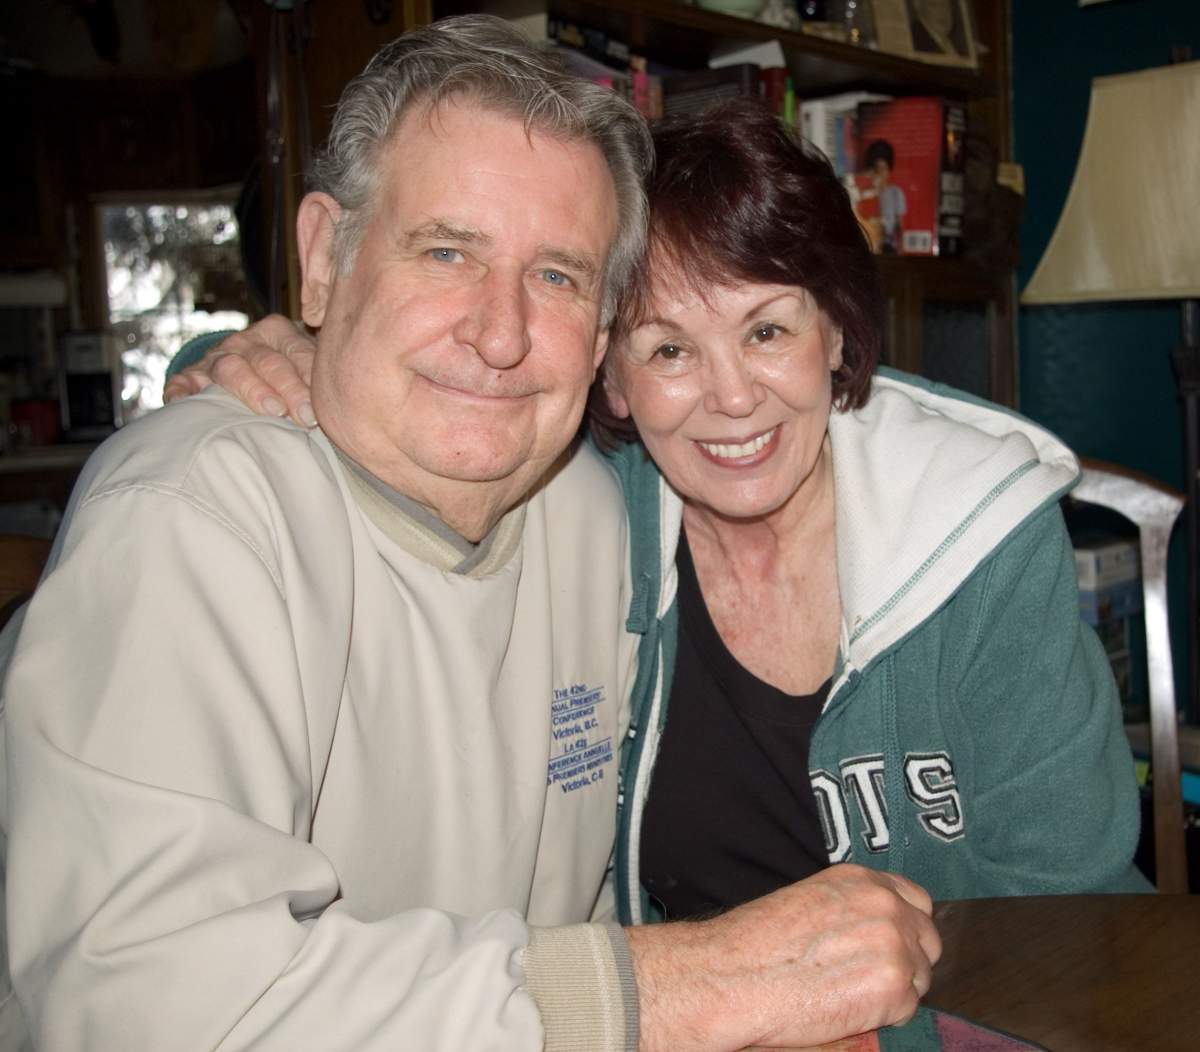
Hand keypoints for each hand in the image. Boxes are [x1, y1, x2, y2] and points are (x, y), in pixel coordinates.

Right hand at [163, 314, 317, 427]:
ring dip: (253, 390)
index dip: (312, 377)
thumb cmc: (285, 375)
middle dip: (290, 389)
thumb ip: (323, 373)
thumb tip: (357, 396)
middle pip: (269, 362)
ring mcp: (216, 357)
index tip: (326, 403)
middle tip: (307, 417)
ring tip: (273, 412)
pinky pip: (184, 383)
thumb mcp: (304, 365)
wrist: (236, 369)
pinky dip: (186, 394)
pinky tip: (192, 404)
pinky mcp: (190, 377)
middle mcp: (246, 341)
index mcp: (278, 332)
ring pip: (232, 369)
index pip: (297, 351)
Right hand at [627, 864, 940, 1051]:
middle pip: (927, 940)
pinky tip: (848, 1010)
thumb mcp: (811, 900)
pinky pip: (907, 1009)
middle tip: (873, 978)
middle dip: (908, 961)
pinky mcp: (893, 988)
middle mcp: (885, 905)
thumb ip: (851, 907)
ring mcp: (894, 945)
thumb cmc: (758, 941)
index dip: (907, 927)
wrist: (735, 973)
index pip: (916, 901)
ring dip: (896, 990)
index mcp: (862, 880)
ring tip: (851, 994)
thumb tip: (875, 933)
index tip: (894, 945)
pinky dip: (884, 1017)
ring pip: (920, 977)